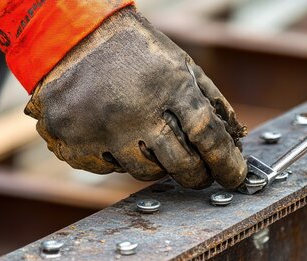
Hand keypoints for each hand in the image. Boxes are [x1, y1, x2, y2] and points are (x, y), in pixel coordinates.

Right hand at [25, 7, 246, 188]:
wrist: (71, 38)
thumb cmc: (136, 52)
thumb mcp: (181, 64)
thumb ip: (210, 101)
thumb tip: (235, 140)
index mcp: (170, 86)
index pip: (208, 135)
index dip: (226, 162)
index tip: (235, 176)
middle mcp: (138, 111)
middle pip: (182, 164)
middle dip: (198, 176)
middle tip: (201, 174)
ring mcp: (104, 130)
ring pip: (147, 172)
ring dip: (158, 165)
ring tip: (153, 141)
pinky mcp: (76, 143)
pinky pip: (111, 168)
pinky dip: (120, 158)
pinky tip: (117, 134)